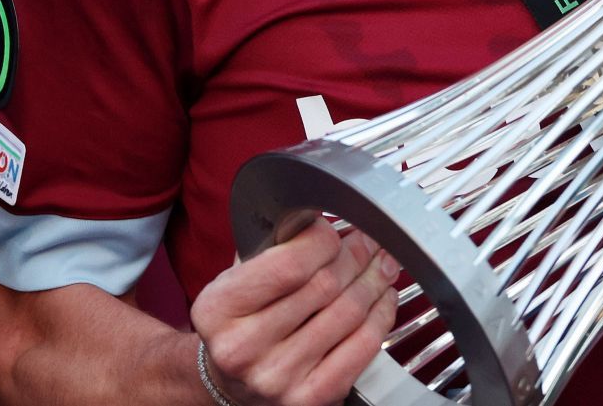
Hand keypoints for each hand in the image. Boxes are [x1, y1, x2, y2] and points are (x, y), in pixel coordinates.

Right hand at [191, 218, 399, 405]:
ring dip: (375, 280)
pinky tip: (383, 298)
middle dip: (356, 254)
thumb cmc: (241, 320)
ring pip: (349, 312)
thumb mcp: (238, 276)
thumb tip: (327, 214)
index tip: (333, 230)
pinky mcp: (309, 398)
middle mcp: (243, 348)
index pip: (290, 264)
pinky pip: (362, 346)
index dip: (324, 239)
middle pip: (326, 285)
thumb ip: (274, 245)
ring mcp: (277, 378)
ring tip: (382, 263)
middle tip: (368, 240)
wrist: (230, 382)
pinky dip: (382, 315)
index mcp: (219, 309)